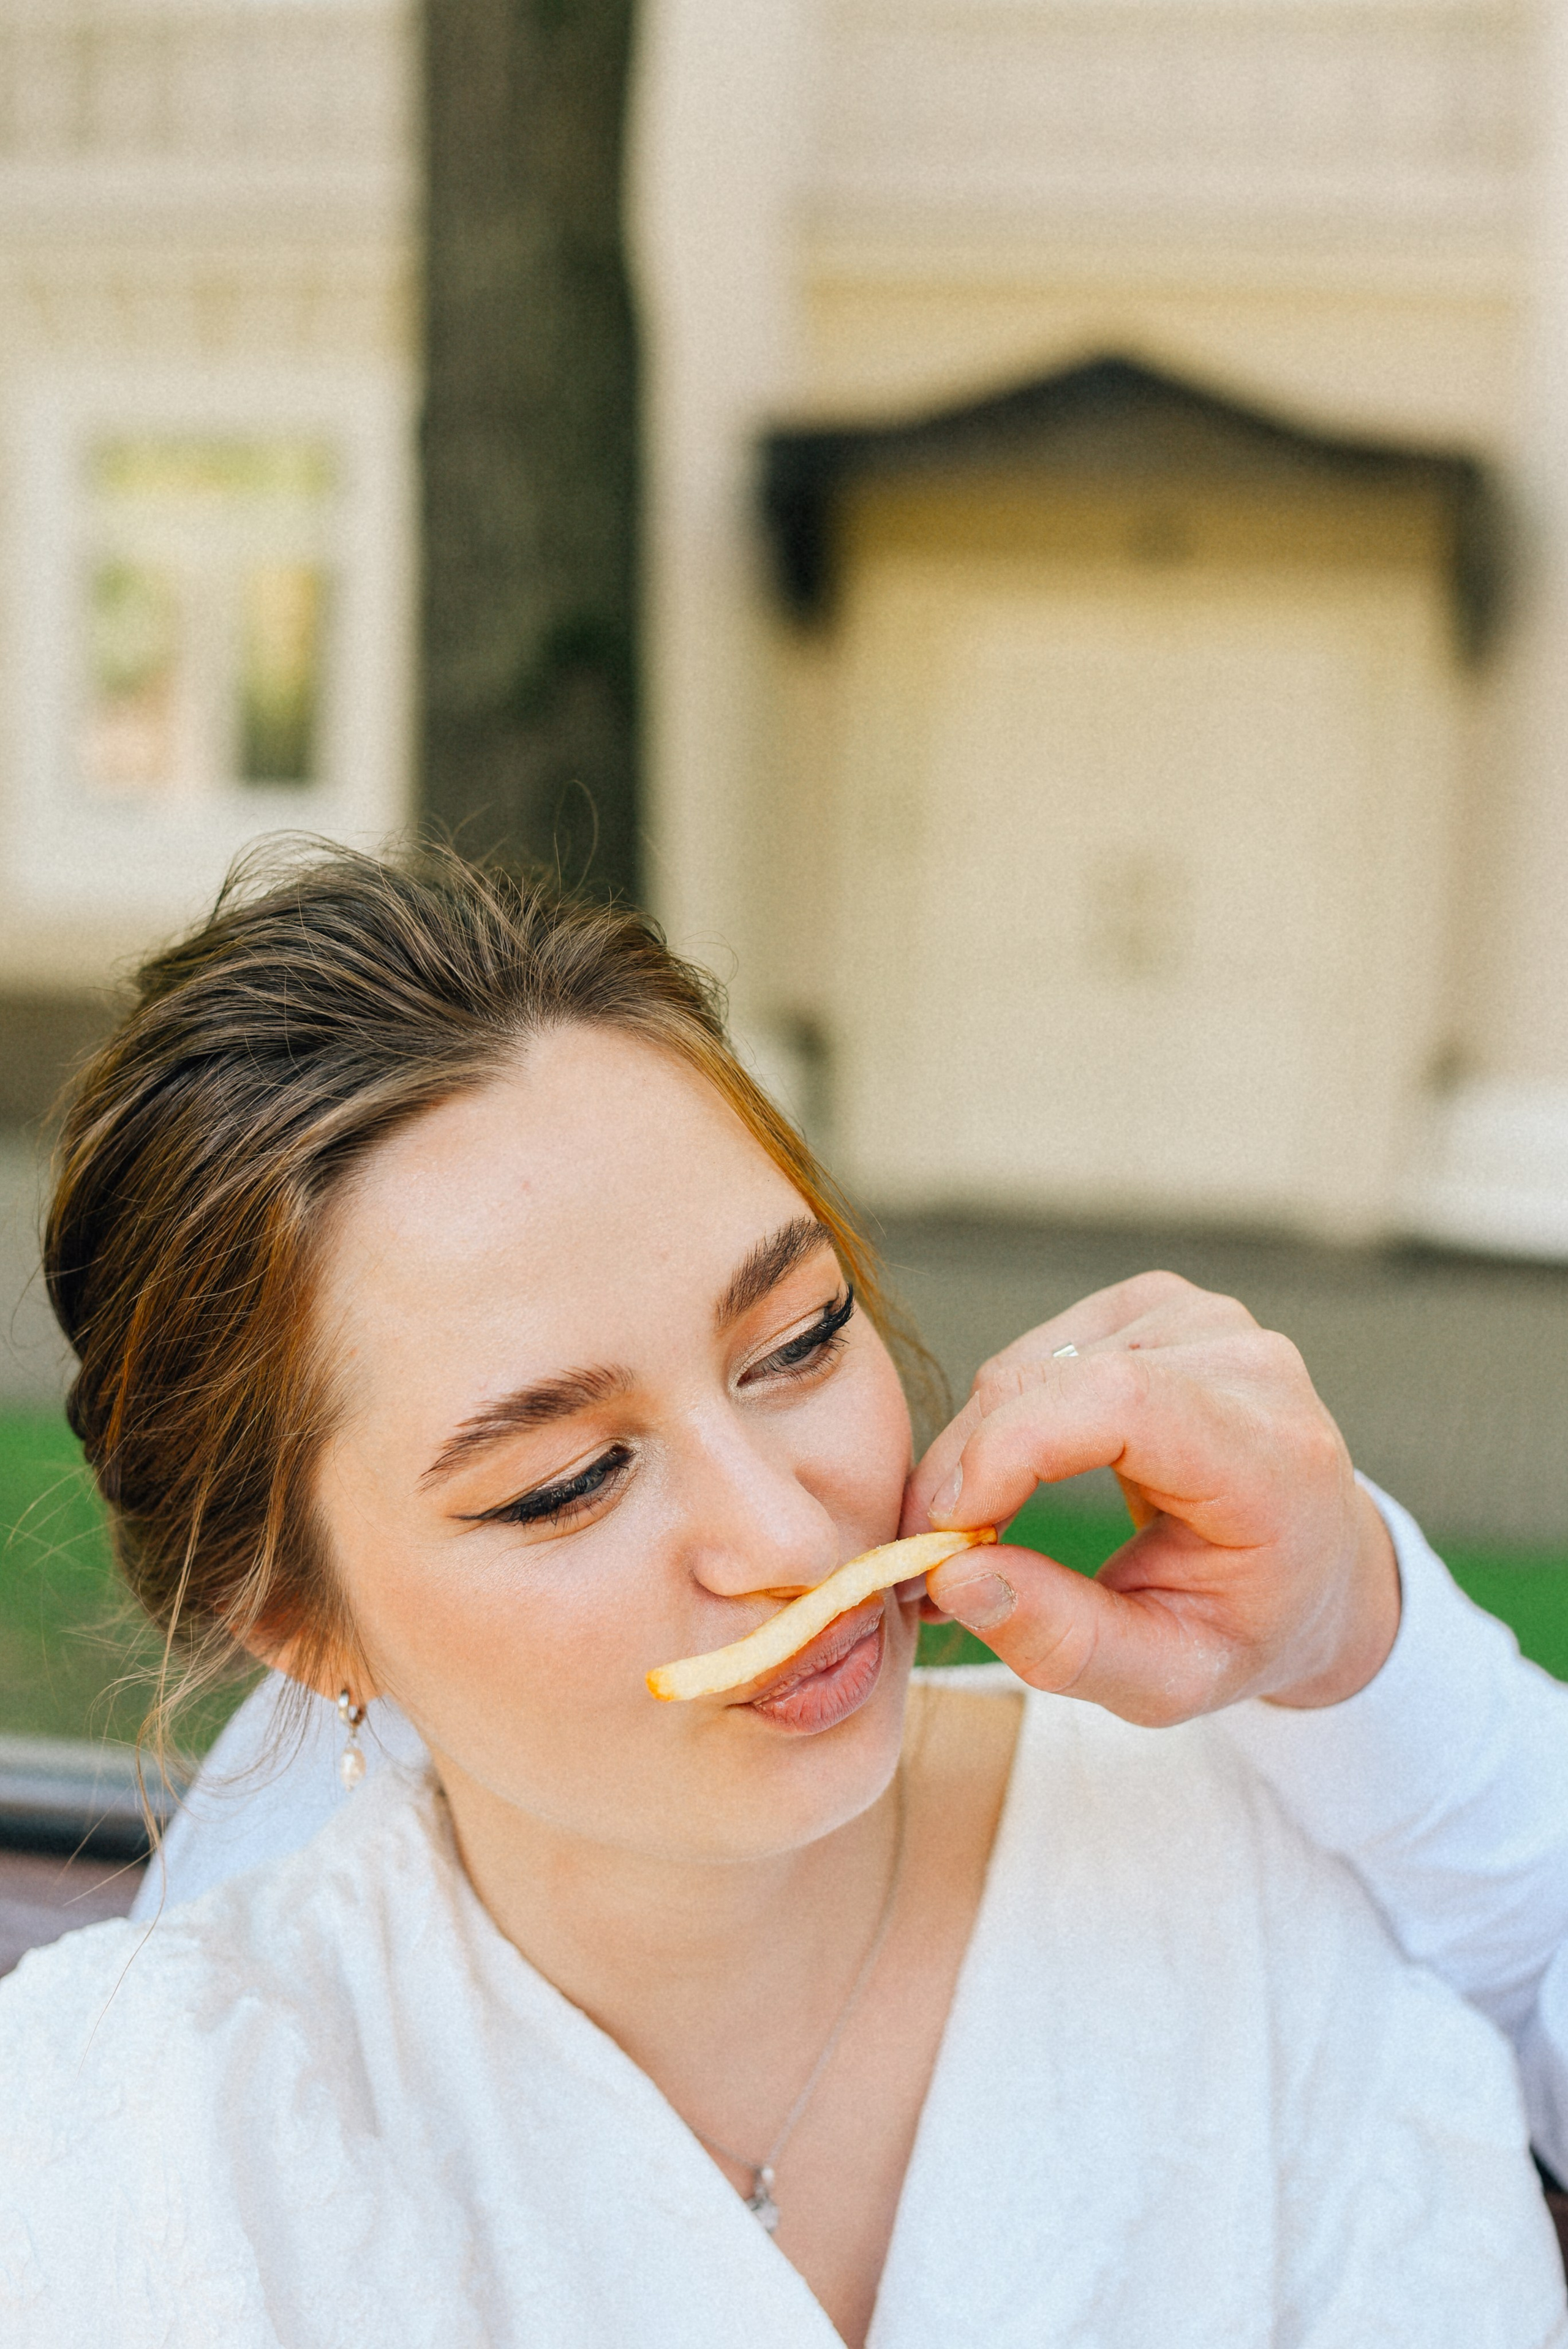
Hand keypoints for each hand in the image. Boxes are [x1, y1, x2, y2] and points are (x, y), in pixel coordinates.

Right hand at [902, 1271, 1399, 1725]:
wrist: (1317, 1565)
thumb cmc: (1248, 1624)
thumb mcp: (1168, 1680)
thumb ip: (1064, 1642)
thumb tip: (953, 1574)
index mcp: (1275, 1458)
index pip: (1124, 1402)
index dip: (1012, 1448)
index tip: (946, 1530)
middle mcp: (1249, 1364)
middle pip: (1055, 1382)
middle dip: (967, 1469)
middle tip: (936, 1560)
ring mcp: (1207, 1318)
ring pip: (1029, 1366)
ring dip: (982, 1448)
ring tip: (992, 1529)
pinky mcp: (1162, 1302)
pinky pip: (1038, 1352)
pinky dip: (1009, 1417)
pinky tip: (1037, 1467)